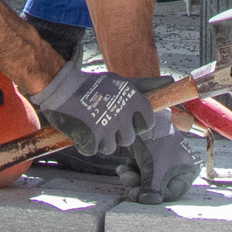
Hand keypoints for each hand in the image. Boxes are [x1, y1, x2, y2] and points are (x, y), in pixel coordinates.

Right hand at [31, 64, 156, 158]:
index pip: (148, 122)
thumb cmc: (94, 86)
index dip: (137, 123)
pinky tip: (82, 129)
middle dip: (117, 133)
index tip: (126, 118)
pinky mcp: (90, 139)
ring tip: (92, 123)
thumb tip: (170, 81)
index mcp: (132, 100)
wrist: (62, 88)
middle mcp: (122, 115)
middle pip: (129, 138)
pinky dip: (86, 144)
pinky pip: (93, 150)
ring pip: (111, 148)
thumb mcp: (121, 82)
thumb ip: (147, 86)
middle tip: (104, 119)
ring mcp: (106, 129)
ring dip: (102, 140)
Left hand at [119, 110, 198, 202]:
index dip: (152, 197)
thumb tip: (149, 202)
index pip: (170, 193)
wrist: (142, 115)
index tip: (135, 196)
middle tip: (127, 184)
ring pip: (147, 179)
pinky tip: (124, 165)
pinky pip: (141, 170)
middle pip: (157, 187)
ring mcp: (163, 161)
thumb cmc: (155, 140)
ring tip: (123, 172)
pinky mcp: (151, 156)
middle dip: (140, 185)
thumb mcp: (155, 168)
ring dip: (133, 178)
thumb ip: (152, 189)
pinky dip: (132, 169)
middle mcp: (178, 168)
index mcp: (187, 171)